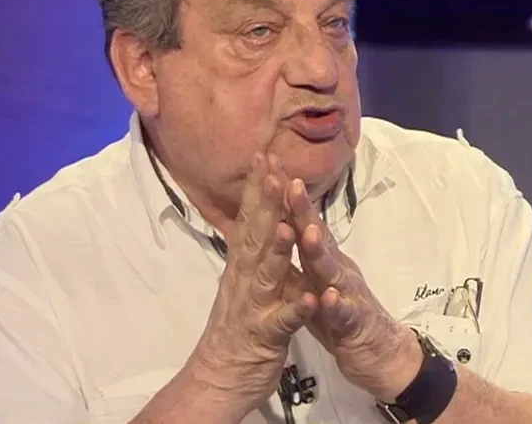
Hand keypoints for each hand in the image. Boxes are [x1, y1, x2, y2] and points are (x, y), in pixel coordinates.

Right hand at [188, 154, 317, 417]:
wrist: (220, 377)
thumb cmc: (239, 329)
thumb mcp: (245, 283)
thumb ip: (253, 253)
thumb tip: (260, 219)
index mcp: (243, 267)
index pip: (251, 219)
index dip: (259, 188)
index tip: (265, 155)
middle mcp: (244, 280)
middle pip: (255, 236)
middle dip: (265, 203)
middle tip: (272, 170)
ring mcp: (253, 307)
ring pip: (267, 275)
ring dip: (276, 250)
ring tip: (286, 226)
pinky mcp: (266, 336)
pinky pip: (283, 322)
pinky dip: (297, 309)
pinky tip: (311, 298)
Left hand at [285, 179, 423, 401]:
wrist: (378, 352)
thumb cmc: (340, 313)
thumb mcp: (316, 279)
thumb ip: (301, 252)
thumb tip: (277, 220)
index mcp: (322, 259)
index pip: (301, 222)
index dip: (285, 197)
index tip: (270, 169)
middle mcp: (336, 269)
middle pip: (317, 236)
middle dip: (303, 211)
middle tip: (289, 182)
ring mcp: (347, 293)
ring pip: (332, 271)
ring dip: (320, 251)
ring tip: (308, 232)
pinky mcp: (354, 323)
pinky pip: (344, 313)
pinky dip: (336, 304)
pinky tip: (329, 297)